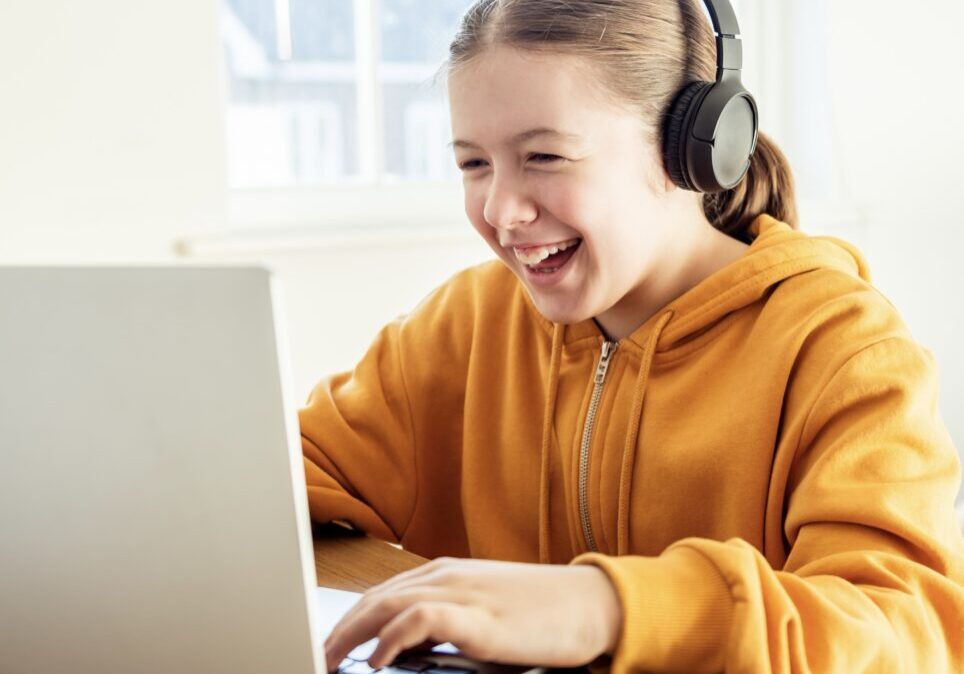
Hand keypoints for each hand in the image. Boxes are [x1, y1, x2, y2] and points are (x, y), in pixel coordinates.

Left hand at [324, 557, 621, 671]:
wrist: (588, 603)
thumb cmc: (540, 610)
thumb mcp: (483, 608)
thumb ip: (446, 618)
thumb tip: (407, 644)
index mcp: (445, 573)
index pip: (381, 592)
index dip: (348, 618)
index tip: (328, 643)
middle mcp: (446, 576)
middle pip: (374, 598)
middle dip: (339, 628)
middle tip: (317, 655)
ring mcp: (462, 593)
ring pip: (387, 605)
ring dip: (352, 633)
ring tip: (332, 659)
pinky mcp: (478, 617)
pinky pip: (422, 618)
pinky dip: (393, 637)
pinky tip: (380, 659)